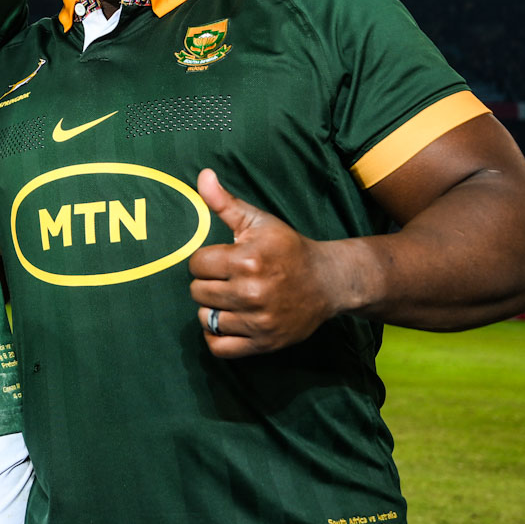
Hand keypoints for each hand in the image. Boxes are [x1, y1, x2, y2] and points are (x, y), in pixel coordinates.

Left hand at [187, 169, 355, 358]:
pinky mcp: (264, 343)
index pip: (196, 264)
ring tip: (229, 298)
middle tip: (227, 279)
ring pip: (206, 319)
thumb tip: (202, 176)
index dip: (205, 260)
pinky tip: (228, 321)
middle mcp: (253, 292)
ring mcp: (259, 321)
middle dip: (208, 283)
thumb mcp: (259, 222)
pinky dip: (217, 336)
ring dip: (212, 309)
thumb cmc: (288, 248)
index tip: (221, 259)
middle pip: (197, 292)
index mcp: (248, 260)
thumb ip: (225, 202)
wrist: (328, 282)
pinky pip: (219, 347)